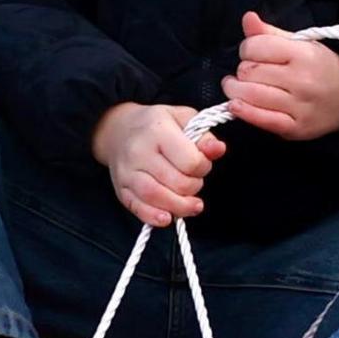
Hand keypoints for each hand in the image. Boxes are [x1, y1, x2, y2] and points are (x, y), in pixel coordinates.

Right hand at [92, 102, 226, 226]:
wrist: (120, 130)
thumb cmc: (158, 124)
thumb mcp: (184, 119)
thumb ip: (204, 136)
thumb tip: (218, 149)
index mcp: (158, 131)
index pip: (190, 161)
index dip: (203, 167)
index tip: (202, 164)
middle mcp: (139, 152)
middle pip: (176, 182)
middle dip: (193, 186)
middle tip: (194, 180)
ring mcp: (127, 172)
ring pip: (156, 197)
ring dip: (180, 206)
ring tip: (192, 205)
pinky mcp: (121, 189)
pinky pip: (137, 208)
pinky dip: (154, 217)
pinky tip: (167, 218)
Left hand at [222, 11, 338, 140]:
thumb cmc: (325, 66)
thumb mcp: (303, 43)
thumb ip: (271, 33)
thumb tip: (248, 18)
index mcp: (304, 54)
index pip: (255, 47)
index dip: (247, 48)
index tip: (253, 53)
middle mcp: (302, 80)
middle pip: (249, 72)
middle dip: (243, 70)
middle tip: (251, 71)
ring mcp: (300, 106)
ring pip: (249, 95)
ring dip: (235, 90)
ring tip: (237, 86)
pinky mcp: (297, 128)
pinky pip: (261, 120)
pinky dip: (243, 112)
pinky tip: (236, 105)